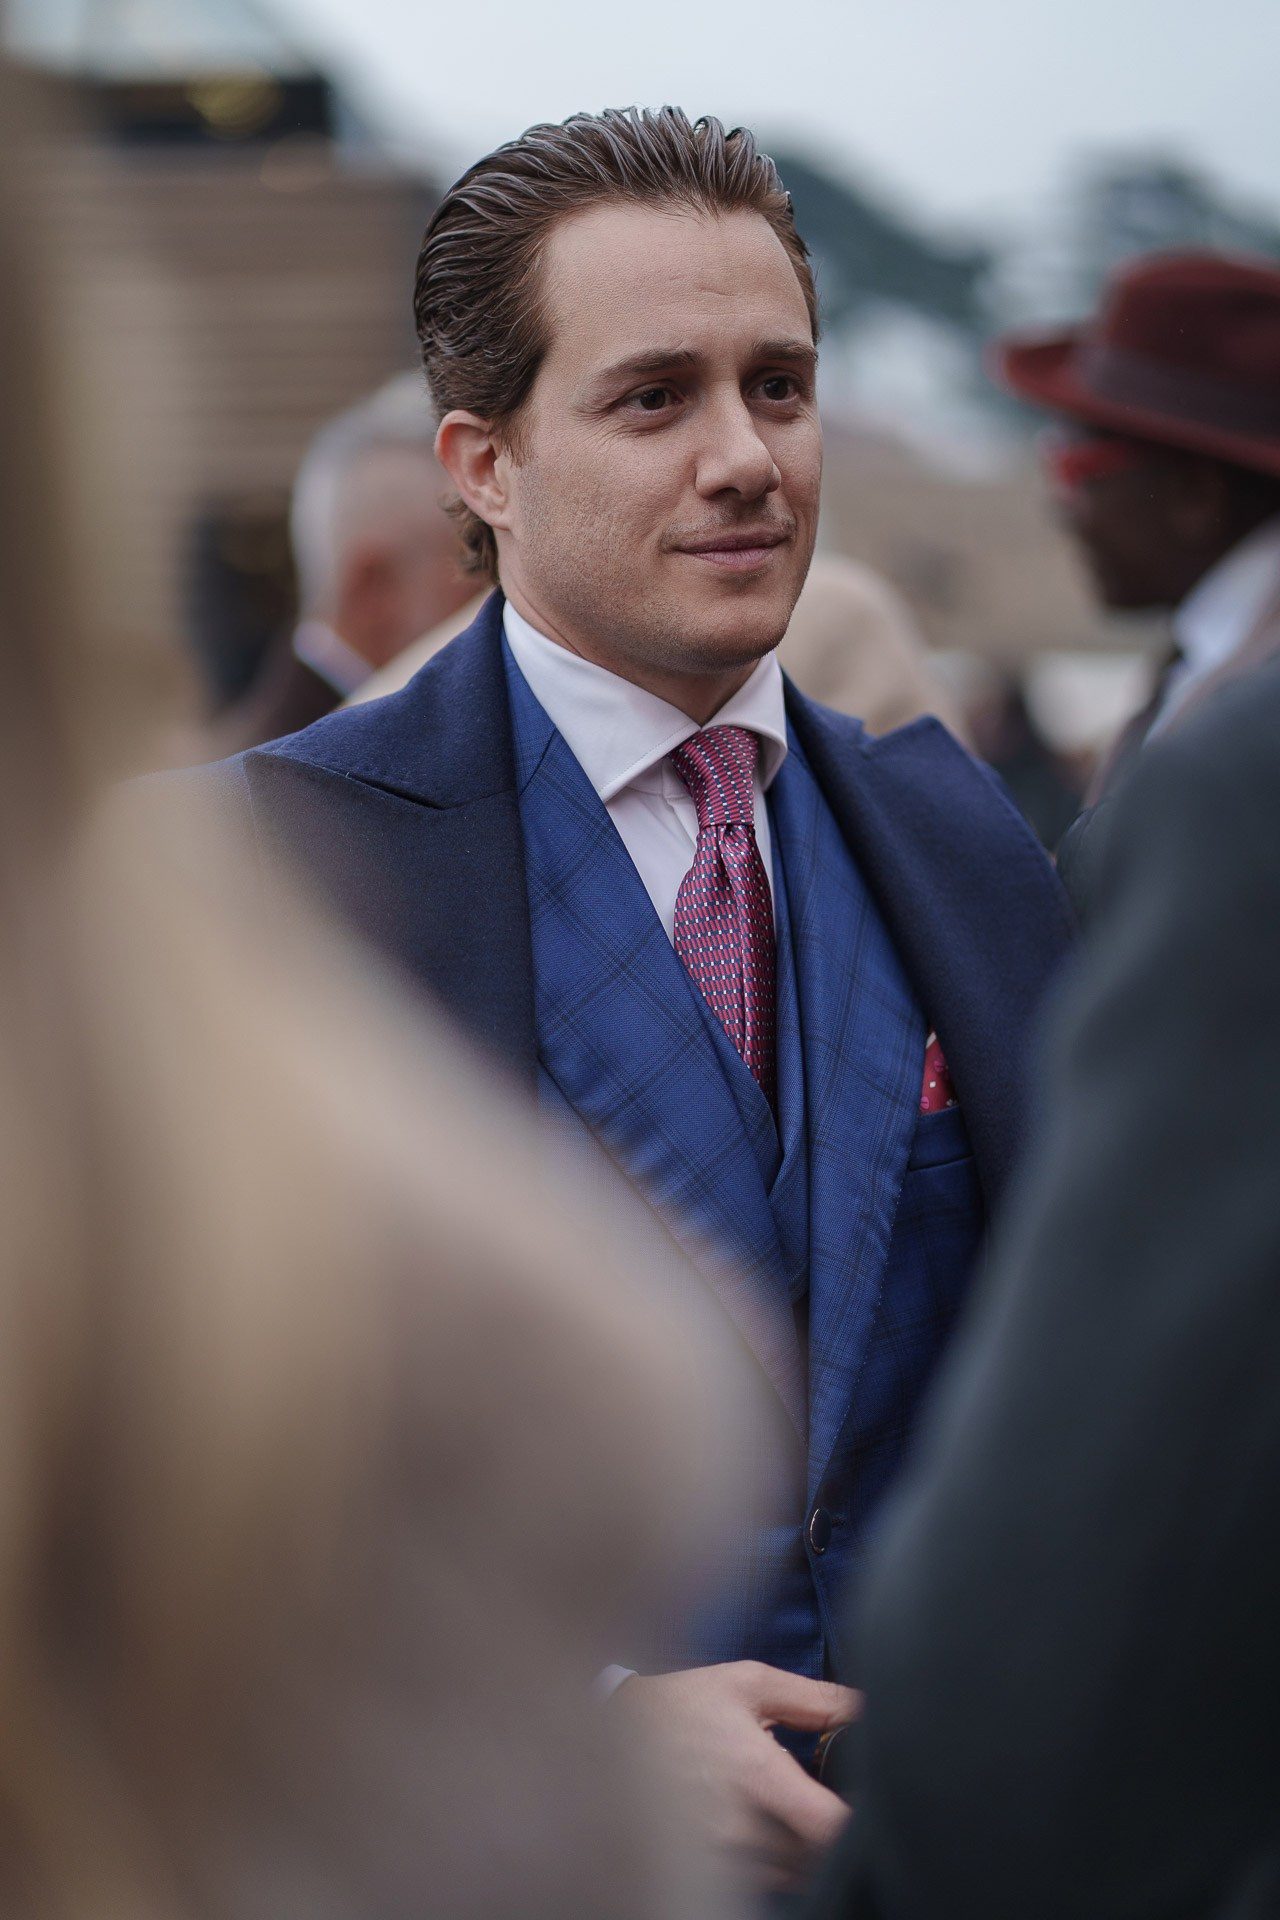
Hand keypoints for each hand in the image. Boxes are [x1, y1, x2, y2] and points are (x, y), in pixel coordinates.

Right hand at [612, 1660, 858, 1887]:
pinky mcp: (704, 1870)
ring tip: (784, 1807)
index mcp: (759, 1775)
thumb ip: (813, 1699)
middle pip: (817, 1855)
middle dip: (827, 1829)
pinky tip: (760, 1824)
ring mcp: (719, 1856)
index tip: (868, 1807)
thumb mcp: (748, 1683)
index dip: (859, 1824)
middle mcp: (740, 1827)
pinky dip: (771, 1860)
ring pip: (790, 1873)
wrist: (613, 1734)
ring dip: (800, 1848)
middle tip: (820, 1795)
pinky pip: (759, 1881)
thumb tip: (864, 1708)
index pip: (830, 1828)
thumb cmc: (684, 1705)